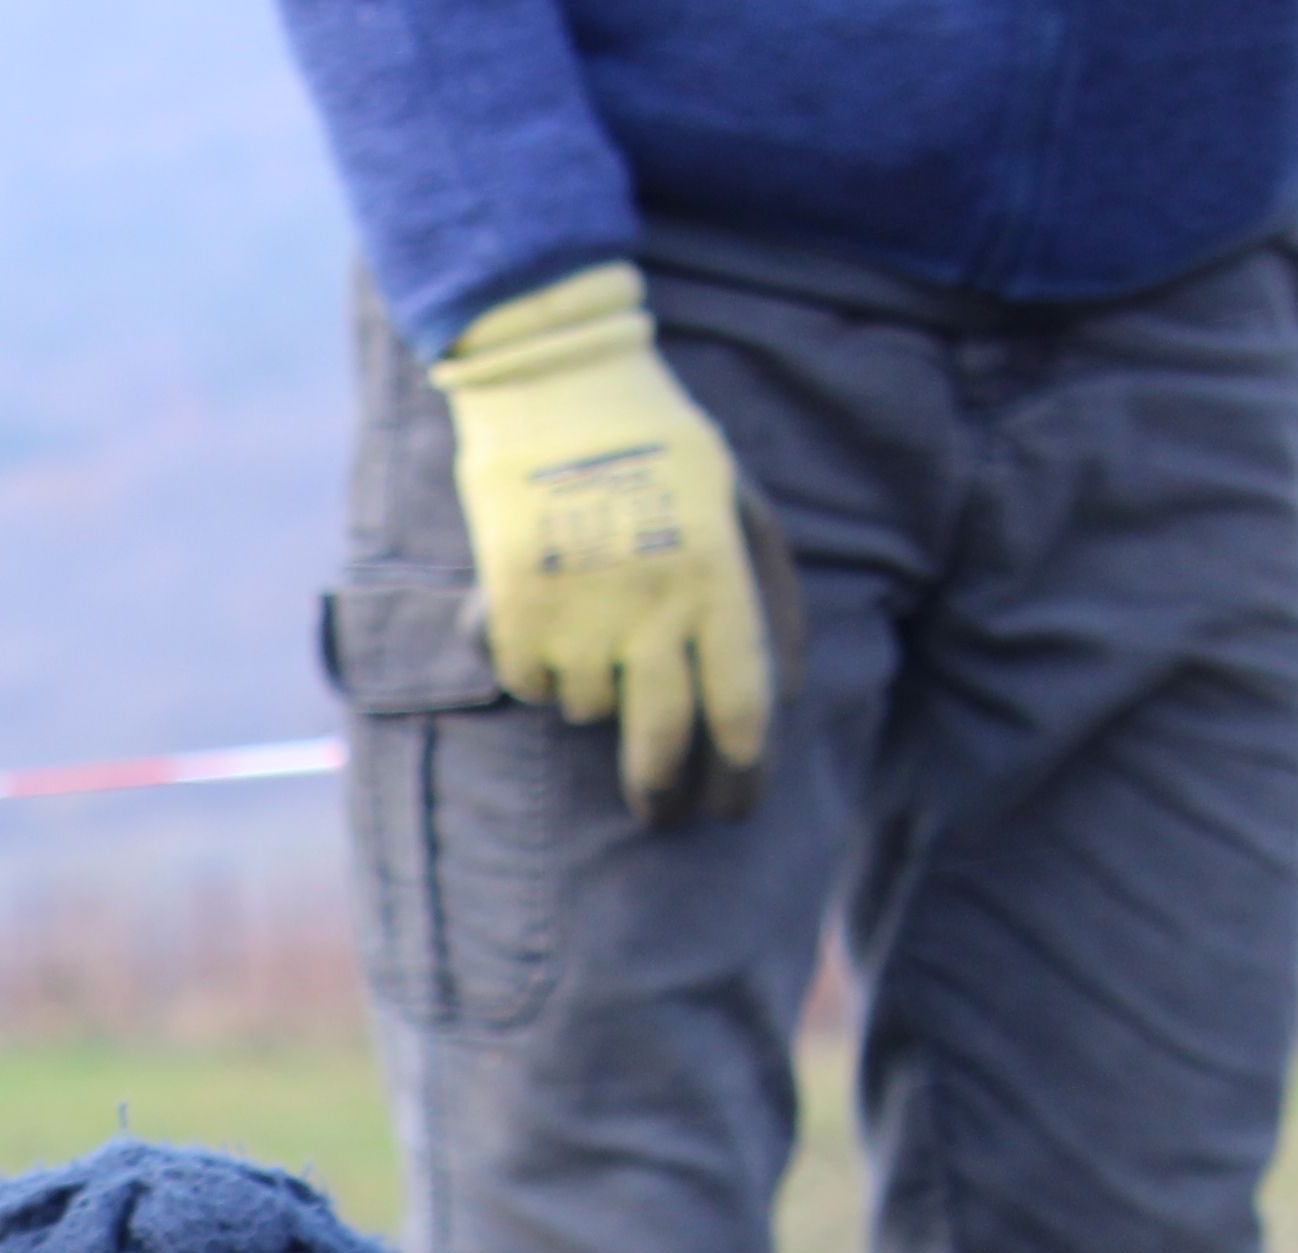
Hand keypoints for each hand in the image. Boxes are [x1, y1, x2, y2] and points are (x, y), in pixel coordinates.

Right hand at [430, 260, 793, 824]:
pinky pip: (526, 683)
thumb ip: (772, 600)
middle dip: (664, 796)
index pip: (741, 710)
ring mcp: (575, 612)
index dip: (742, 773)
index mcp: (718, 581)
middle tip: (664, 817)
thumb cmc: (666, 452)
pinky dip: (539, 667)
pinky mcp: (509, 611)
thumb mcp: (743, 508)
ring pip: (587, 710)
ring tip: (597, 631)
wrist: (559, 390)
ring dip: (596, 693)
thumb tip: (788, 696)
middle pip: (662, 746)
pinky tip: (550, 612)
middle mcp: (649, 607)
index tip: (736, 806)